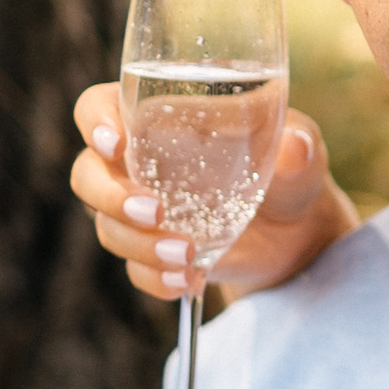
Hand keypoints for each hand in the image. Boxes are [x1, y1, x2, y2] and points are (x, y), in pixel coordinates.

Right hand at [70, 81, 357, 300]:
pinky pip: (135, 270)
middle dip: (110, 196)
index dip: (94, 122)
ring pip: (107, 227)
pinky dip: (155, 279)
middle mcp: (138, 163)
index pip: (98, 107)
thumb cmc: (292, 168)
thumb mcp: (301, 150)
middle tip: (157, 212)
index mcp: (159, 118)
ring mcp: (142, 212)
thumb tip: (296, 148)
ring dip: (139, 245)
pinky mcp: (155, 253)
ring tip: (186, 255)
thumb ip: (297, 145)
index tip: (116, 144)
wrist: (299, 229)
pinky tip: (189, 281)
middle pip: (87, 174)